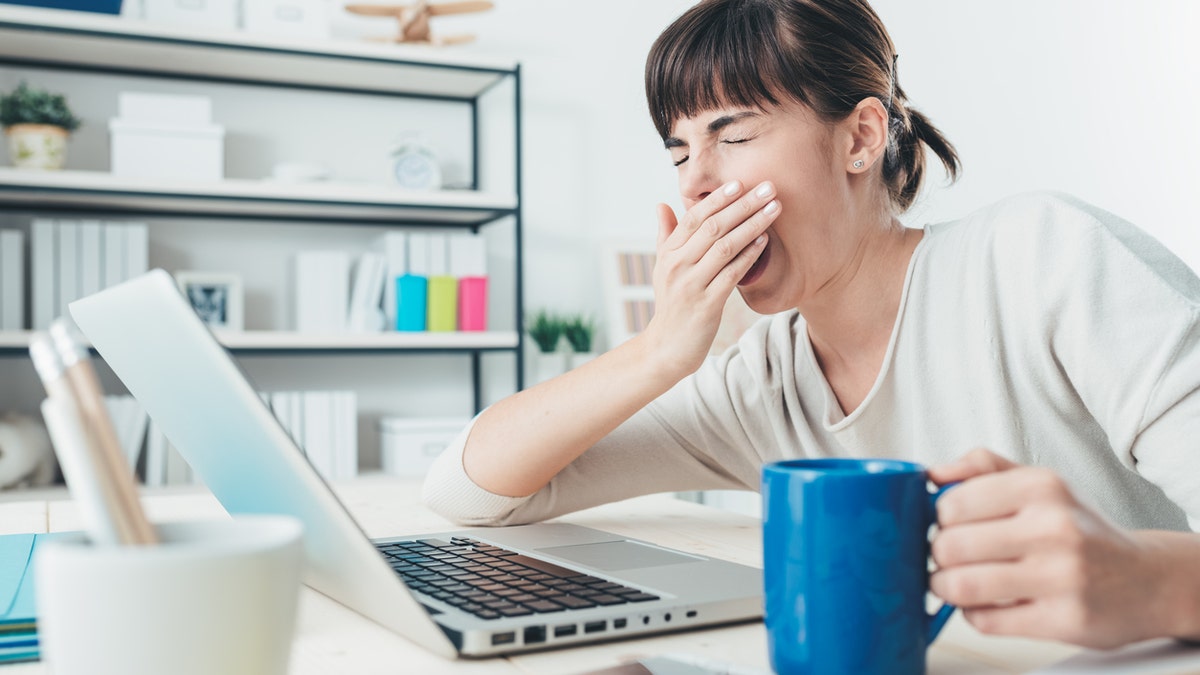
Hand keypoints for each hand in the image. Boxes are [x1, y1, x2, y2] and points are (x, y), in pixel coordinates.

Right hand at [642, 180, 778, 376]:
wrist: (667, 347)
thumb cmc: (671, 304)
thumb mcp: (662, 268)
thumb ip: (666, 235)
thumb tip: (662, 204)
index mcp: (668, 253)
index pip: (693, 217)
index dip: (718, 199)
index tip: (740, 183)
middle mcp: (677, 266)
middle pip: (712, 227)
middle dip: (743, 205)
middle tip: (768, 188)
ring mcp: (691, 285)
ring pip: (725, 247)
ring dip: (752, 225)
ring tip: (774, 209)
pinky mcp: (707, 305)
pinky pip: (732, 274)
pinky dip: (749, 255)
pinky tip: (765, 241)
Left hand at [928, 448, 1163, 648]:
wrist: (1148, 580)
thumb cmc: (1081, 529)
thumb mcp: (1040, 483)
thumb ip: (983, 468)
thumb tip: (931, 474)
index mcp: (1042, 487)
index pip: (952, 503)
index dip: (939, 519)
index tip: (947, 526)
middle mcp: (1054, 528)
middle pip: (951, 546)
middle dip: (938, 555)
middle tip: (948, 557)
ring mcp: (1062, 577)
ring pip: (962, 586)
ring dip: (945, 587)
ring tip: (954, 582)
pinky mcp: (1065, 620)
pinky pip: (986, 621)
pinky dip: (973, 613)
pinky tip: (988, 603)